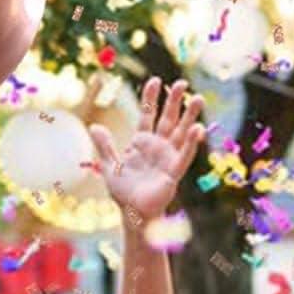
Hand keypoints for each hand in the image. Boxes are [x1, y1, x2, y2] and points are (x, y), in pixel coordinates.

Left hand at [92, 77, 204, 223]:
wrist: (133, 212)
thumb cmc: (124, 192)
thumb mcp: (109, 165)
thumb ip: (104, 146)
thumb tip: (94, 126)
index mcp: (142, 142)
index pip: (148, 115)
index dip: (151, 98)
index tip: (155, 80)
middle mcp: (159, 147)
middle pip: (169, 119)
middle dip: (175, 101)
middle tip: (182, 83)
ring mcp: (168, 157)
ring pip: (182, 132)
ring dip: (190, 116)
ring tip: (198, 99)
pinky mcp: (174, 171)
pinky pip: (185, 154)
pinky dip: (193, 142)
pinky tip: (199, 129)